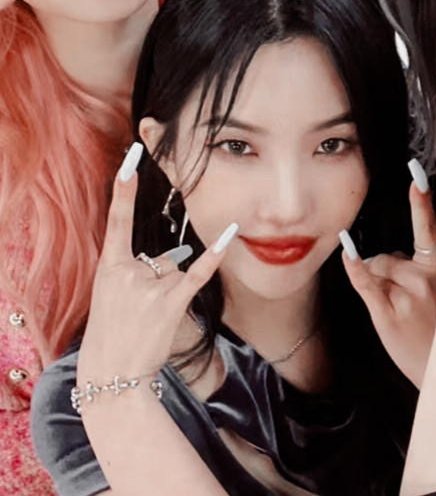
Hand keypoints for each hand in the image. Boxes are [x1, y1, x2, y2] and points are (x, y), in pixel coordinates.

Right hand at [78, 144, 237, 383]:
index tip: (129, 160)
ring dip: (171, 293)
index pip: (117, 220)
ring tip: (150, 320)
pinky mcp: (170, 302)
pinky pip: (198, 274)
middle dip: (159, 281)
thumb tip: (176, 258)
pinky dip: (214, 258)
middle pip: (162, 258)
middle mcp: (128, 271)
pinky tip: (230, 237)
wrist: (111, 372)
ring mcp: (149, 287)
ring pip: (176, 271)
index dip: (123, 189)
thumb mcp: (112, 294)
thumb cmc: (114, 330)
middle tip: (139, 312)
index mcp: (109, 266)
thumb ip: (138, 269)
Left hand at [340, 178, 435, 387]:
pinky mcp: (388, 312)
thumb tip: (379, 257)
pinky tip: (346, 252)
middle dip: (385, 273)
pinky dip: (355, 267)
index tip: (415, 175)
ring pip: (375, 269)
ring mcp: (407, 295)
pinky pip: (366, 283)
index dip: (421, 201)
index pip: (429, 229)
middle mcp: (426, 277)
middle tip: (407, 305)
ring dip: (378, 285)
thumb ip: (414, 270)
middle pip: (386, 256)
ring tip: (400, 314)